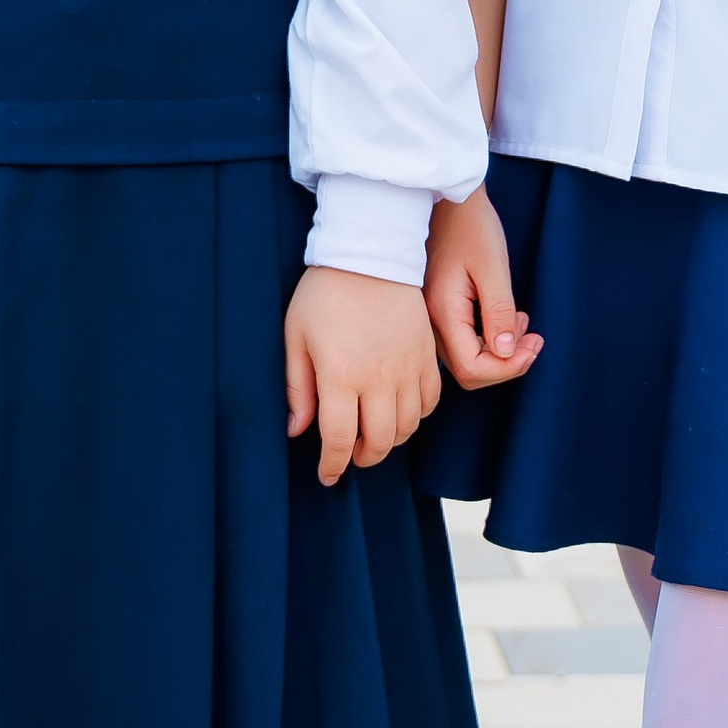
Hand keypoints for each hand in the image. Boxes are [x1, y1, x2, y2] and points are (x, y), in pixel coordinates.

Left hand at [286, 266, 440, 486]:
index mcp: (340, 375)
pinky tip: (399, 411)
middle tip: (348, 457)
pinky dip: (417, 416)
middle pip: (378, 442)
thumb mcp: (296, 337)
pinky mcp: (427, 355)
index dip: (332, 465)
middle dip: (362, 459)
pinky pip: (431, 402)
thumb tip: (296, 431)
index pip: (339, 440)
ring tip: (371, 435)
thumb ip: (297, 388)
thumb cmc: (324, 293)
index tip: (326, 475)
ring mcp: (408, 367)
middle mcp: (378, 378)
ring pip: (407, 426)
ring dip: (389, 440)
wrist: (371, 252)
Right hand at [424, 186, 543, 391]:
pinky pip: (463, 340)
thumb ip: (499, 314)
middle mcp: (430, 320)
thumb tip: (507, 354)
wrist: (450, 198)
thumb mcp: (493, 267)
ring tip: (523, 322)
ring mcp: (432, 315)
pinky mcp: (439, 308)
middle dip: (506, 363)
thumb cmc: (471, 225)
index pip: (472, 367)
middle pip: (468, 370)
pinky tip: (507, 317)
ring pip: (466, 357)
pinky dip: (489, 338)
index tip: (533, 345)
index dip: (507, 368)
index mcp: (442, 311)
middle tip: (533, 339)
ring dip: (500, 352)